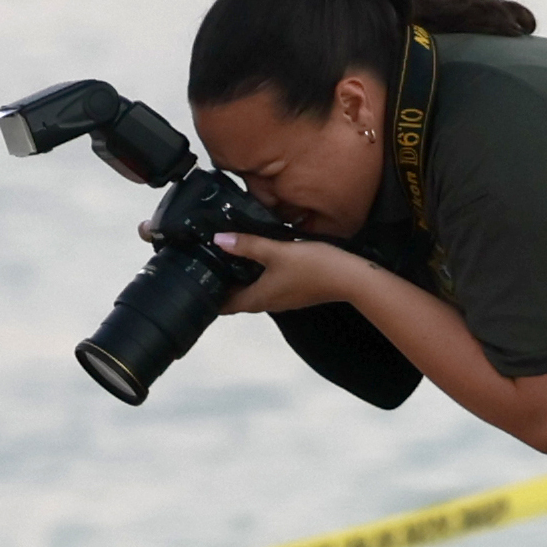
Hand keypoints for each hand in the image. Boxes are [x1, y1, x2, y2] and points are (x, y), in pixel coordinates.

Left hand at [204, 231, 373, 317]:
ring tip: (232, 259)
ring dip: (242, 280)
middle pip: (238, 299)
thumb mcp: (276, 251)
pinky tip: (262, 260)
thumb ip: (247, 244)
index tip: (196, 285)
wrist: (350, 278)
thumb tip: (220, 240)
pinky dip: (260, 276)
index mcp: (259, 298)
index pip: (225, 306)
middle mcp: (269, 303)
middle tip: (210, 265)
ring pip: (254, 292)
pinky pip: (270, 287)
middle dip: (223, 286)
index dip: (209, 297)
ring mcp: (283, 299)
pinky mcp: (295, 292)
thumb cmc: (315, 267)